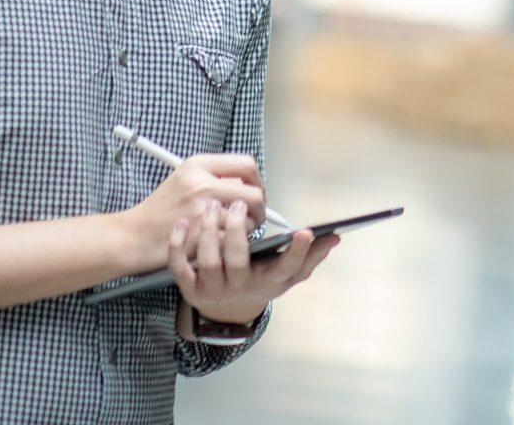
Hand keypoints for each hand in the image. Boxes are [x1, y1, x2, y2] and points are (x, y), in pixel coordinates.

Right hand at [121, 154, 265, 270]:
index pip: (246, 165)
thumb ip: (215, 176)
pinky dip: (232, 244)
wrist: (134, 236)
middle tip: (255, 216)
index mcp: (198, 165)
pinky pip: (233, 239)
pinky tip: (221, 243)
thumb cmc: (159, 210)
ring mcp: (201, 210)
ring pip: (247, 219)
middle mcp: (201, 184)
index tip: (255, 191)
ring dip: (247, 228)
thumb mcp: (183, 179)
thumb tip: (248, 184)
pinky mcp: (200, 236)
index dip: (257, 180)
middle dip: (260, 208)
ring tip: (234, 231)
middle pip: (254, 193)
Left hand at [170, 199, 339, 325]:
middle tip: (239, 202)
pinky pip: (179, 267)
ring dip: (209, 232)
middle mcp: (240, 288)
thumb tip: (335, 238)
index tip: (306, 232)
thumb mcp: (286, 274)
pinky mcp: (189, 288)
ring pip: (207, 262)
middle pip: (237, 262)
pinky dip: (178, 246)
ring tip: (212, 206)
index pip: (286, 269)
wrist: (225, 310)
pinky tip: (183, 224)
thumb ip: (310, 257)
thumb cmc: (259, 281)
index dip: (298, 253)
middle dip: (237, 231)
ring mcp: (212, 289)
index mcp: (268, 283)